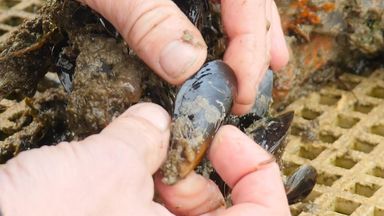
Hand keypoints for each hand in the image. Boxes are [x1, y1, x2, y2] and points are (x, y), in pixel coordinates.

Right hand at [0, 103, 289, 214]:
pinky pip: (151, 214)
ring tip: (136, 160)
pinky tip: (119, 170)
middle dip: (200, 173)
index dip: (257, 172)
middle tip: (170, 148)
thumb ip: (144, 137)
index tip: (227, 139)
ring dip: (167, 179)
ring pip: (184, 215)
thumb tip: (155, 121)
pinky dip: (145, 188)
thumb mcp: (106, 171)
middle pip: (224, 213)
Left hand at [79, 0, 288, 114]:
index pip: (249, 3)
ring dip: (255, 37)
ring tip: (267, 69)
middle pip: (251, 6)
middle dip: (254, 52)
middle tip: (246, 95)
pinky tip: (236, 43)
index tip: (240, 92)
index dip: (251, 51)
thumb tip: (185, 67)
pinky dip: (233, 23)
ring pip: (242, 3)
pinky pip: (220, 3)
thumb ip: (147, 19)